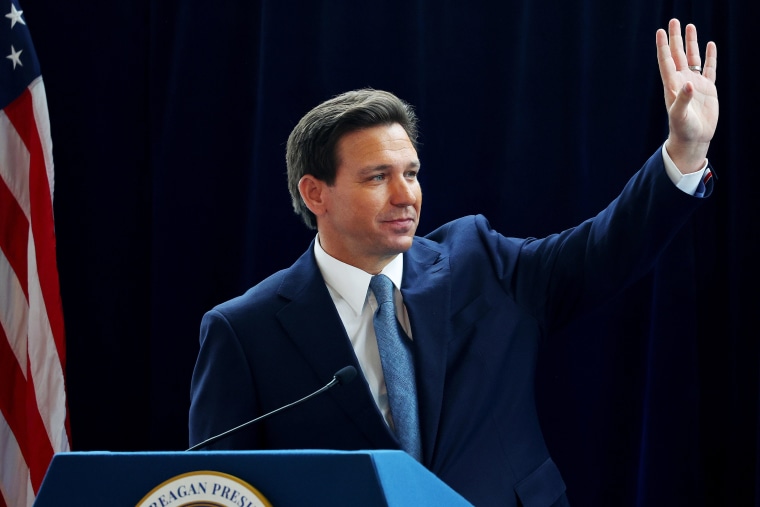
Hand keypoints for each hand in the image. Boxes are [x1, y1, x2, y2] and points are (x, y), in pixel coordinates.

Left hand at [656, 19, 717, 172]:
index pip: (666, 61)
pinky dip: (709, 57)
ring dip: (691, 43)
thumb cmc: (683, 129)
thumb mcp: (679, 115)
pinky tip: (710, 45)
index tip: (660, 31)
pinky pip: (709, 68)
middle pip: (677, 55)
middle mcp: (682, 81)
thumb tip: (689, 83)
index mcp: (672, 85)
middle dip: (675, 38)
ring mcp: (695, 83)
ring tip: (690, 26)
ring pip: (692, 58)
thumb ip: (682, 99)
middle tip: (673, 21)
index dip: (663, 46)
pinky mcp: (707, 89)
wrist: (694, 139)